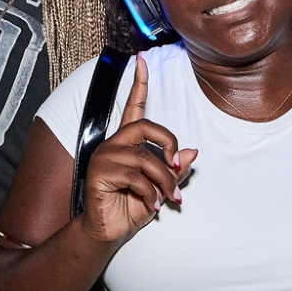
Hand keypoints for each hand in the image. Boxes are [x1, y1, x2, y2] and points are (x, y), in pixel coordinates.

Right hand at [77, 57, 196, 245]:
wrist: (110, 231)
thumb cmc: (133, 206)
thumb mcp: (161, 187)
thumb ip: (175, 169)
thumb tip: (192, 152)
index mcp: (128, 142)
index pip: (133, 106)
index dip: (139, 82)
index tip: (141, 59)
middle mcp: (114, 144)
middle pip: (146, 126)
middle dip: (168, 146)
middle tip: (176, 168)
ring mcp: (105, 157)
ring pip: (146, 159)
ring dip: (165, 182)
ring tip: (169, 199)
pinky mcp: (99, 173)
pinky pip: (135, 178)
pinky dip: (150, 194)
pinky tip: (153, 205)